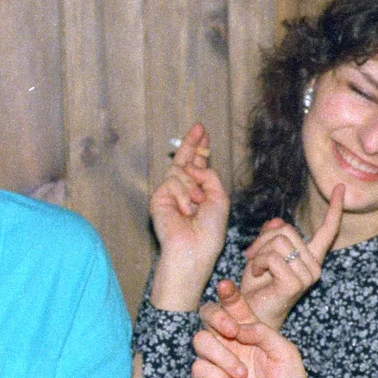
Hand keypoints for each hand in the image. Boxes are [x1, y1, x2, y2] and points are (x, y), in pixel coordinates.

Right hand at [149, 123, 228, 310]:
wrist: (193, 251)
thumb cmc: (209, 232)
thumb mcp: (219, 199)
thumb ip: (209, 176)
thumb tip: (192, 164)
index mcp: (199, 192)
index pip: (198, 166)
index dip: (200, 149)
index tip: (203, 134)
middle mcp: (183, 191)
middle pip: (185, 160)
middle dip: (192, 143)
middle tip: (199, 127)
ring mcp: (169, 194)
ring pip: (181, 171)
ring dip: (192, 187)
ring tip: (195, 207)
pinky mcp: (158, 198)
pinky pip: (173, 183)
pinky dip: (182, 196)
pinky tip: (184, 212)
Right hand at [191, 281, 320, 377]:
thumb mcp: (287, 354)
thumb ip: (263, 332)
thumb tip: (238, 326)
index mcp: (251, 334)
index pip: (234, 307)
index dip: (228, 294)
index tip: (226, 287)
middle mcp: (231, 346)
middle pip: (208, 316)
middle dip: (216, 317)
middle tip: (232, 332)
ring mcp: (218, 366)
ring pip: (199, 341)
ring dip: (221, 355)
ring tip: (242, 376)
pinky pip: (197, 369)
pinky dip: (215, 377)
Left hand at [238, 183, 343, 330]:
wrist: (250, 314)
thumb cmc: (256, 286)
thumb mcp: (262, 254)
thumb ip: (271, 236)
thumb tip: (276, 222)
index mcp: (310, 258)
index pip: (327, 230)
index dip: (335, 208)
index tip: (340, 188)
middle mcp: (314, 266)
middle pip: (287, 230)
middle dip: (263, 239)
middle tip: (251, 256)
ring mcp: (308, 275)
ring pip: (279, 242)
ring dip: (259, 252)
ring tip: (255, 268)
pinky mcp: (296, 283)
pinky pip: (273, 257)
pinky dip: (258, 262)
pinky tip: (255, 275)